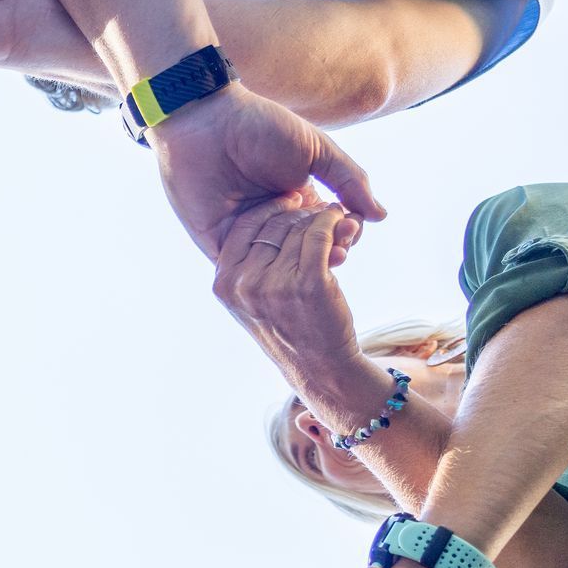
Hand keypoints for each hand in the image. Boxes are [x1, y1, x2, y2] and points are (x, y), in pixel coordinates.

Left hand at [148, 83, 384, 260]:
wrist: (208, 122)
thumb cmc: (262, 127)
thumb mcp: (316, 151)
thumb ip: (349, 181)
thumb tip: (381, 216)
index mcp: (300, 200)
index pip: (329, 229)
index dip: (343, 233)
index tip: (351, 229)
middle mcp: (275, 222)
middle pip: (307, 251)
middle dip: (326, 250)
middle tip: (339, 247)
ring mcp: (248, 234)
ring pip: (279, 265)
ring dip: (301, 265)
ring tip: (318, 256)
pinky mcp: (219, 244)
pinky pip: (245, 268)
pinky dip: (265, 272)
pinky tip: (285, 267)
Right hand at [211, 198, 364, 380]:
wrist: (319, 367)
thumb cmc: (290, 329)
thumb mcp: (251, 302)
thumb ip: (245, 266)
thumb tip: (264, 215)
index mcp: (224, 285)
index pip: (242, 227)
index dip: (268, 208)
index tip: (289, 201)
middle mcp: (244, 285)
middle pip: (273, 225)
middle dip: (299, 213)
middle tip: (317, 210)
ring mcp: (274, 285)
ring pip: (299, 229)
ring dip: (321, 217)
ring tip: (336, 218)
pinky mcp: (309, 283)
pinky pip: (320, 235)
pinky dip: (334, 222)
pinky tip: (343, 220)